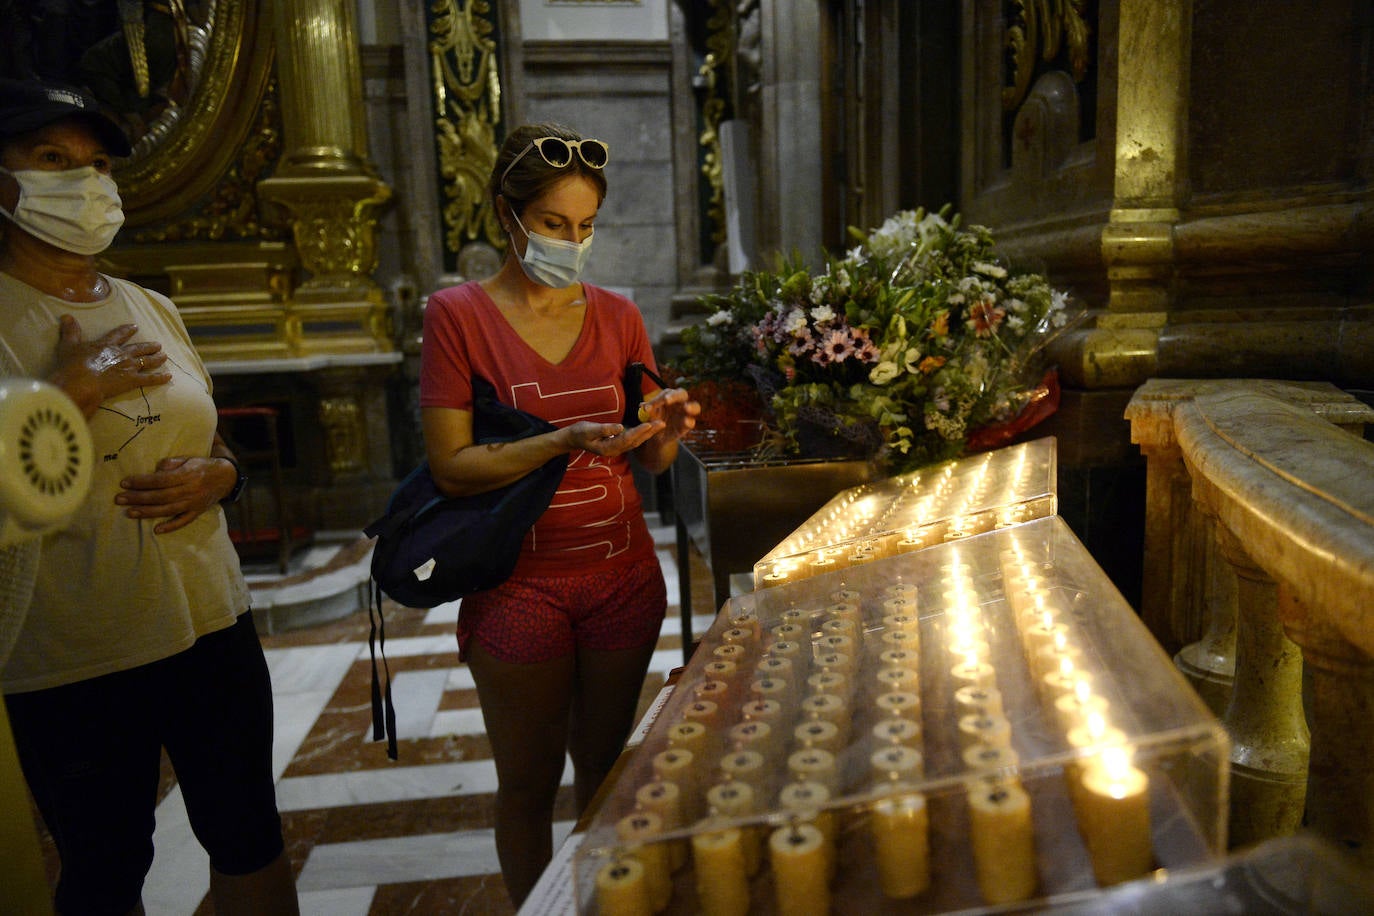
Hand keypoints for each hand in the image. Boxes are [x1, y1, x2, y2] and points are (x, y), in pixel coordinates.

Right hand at [48, 315, 171, 415]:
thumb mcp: (68, 345)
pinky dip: (160, 378)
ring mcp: (128, 367)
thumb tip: (66, 316)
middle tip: (158, 344)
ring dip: (156, 358)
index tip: (135, 327)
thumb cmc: (71, 365)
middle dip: (149, 346)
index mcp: (106, 345)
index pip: (119, 335)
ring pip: (146, 361)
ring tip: (164, 356)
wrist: (81, 381)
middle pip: (138, 348)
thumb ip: (70, 331)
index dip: (127, 331)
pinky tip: (169, 376)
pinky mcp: (132, 380)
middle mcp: (120, 354)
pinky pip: (149, 379)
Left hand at [116, 455, 233, 534]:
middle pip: (160, 496)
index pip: (160, 480)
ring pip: (168, 510)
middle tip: (119, 499)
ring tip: (129, 512)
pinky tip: (156, 530)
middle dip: (138, 497)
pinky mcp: (197, 512)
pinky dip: (170, 526)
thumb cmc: (202, 466)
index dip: (141, 482)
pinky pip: (183, 521)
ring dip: (147, 512)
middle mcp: (190, 490)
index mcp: (187, 474)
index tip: (124, 483)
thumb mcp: (188, 459)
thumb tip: (154, 471)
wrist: (226, 478)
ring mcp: (194, 503)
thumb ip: (171, 464)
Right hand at [560, 419, 663, 456]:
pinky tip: (649, 426)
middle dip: (649, 433)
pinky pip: (632, 439)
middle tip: (662, 424)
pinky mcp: (617, 443)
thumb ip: (604, 429)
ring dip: (648, 433)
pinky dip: (642, 432)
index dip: (639, 431)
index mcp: (608, 448)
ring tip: (660, 424)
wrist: (573, 438)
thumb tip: (620, 427)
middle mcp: (615, 450)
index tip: (649, 424)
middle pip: (635, 441)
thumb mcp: (589, 429)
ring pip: (636, 441)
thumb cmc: (580, 432)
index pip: (627, 439)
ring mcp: (617, 448)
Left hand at [636, 388, 699, 442]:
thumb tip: (642, 406)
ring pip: (695, 406)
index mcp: (670, 397)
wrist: (657, 436)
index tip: (654, 403)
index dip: (660, 397)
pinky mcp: (687, 425)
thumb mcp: (649, 415)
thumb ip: (647, 411)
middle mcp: (680, 403)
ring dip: (691, 407)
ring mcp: (686, 414)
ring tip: (686, 408)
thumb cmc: (654, 420)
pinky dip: (689, 421)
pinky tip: (685, 422)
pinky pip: (691, 422)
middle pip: (683, 394)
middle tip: (667, 400)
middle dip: (675, 396)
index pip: (668, 393)